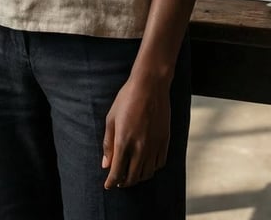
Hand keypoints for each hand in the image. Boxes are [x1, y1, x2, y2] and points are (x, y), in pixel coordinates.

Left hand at [101, 75, 170, 189]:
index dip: (111, 182)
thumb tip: (105, 165)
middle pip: (132, 177)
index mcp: (124, 141)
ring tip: (131, 174)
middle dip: (123, 183)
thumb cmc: (127, 99)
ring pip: (147, 174)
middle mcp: (140, 147)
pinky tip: (146, 165)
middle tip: (118, 181)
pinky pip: (159, 164)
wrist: (150, 85)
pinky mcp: (165, 141)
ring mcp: (154, 145)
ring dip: (138, 178)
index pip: (117, 172)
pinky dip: (152, 169)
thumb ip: (108, 144)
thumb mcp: (111, 119)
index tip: (108, 186)